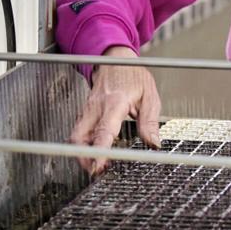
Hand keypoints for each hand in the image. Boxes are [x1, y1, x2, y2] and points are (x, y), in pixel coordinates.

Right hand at [69, 46, 161, 175]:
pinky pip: (80, 131)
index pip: (104, 131)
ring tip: (99, 164)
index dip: (99, 151)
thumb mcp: (150, 95)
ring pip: (76, 136)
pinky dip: (85, 144)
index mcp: (114, 103)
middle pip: (79, 137)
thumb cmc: (133, 75)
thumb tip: (154, 144)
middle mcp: (96, 107)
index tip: (98, 167)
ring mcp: (87, 110)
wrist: (115, 58)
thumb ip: (149, 122)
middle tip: (96, 172)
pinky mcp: (85, 112)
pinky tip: (97, 151)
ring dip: (83, 153)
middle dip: (83, 158)